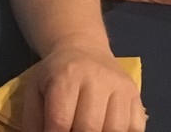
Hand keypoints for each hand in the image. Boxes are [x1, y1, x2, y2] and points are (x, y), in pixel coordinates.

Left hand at [21, 45, 145, 131]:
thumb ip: (34, 123)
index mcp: (66, 76)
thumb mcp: (35, 92)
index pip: (60, 121)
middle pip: (89, 127)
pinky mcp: (135, 93)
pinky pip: (135, 126)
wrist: (82, 47)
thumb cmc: (56, 74)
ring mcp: (119, 85)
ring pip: (115, 129)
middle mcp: (96, 78)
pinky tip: (107, 131)